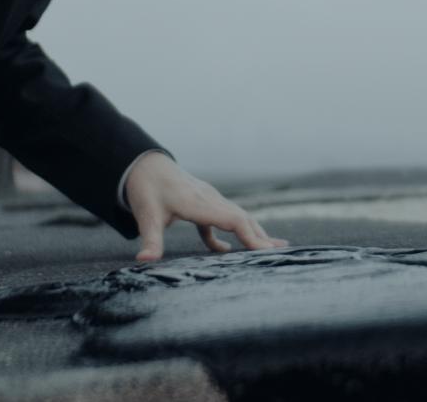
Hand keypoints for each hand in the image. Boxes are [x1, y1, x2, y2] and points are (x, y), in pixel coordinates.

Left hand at [122, 151, 284, 261]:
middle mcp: (209, 199)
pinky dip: (229, 232)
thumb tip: (144, 261)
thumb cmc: (145, 188)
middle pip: (242, 217)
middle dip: (261, 235)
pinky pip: (222, 218)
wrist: (143, 164)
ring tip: (273, 246)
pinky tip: (225, 250)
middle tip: (282, 251)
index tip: (266, 251)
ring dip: (253, 231)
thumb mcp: (146, 216)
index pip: (233, 220)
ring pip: (237, 215)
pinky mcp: (203, 201)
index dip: (251, 236)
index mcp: (198, 203)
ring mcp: (208, 198)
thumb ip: (150, 240)